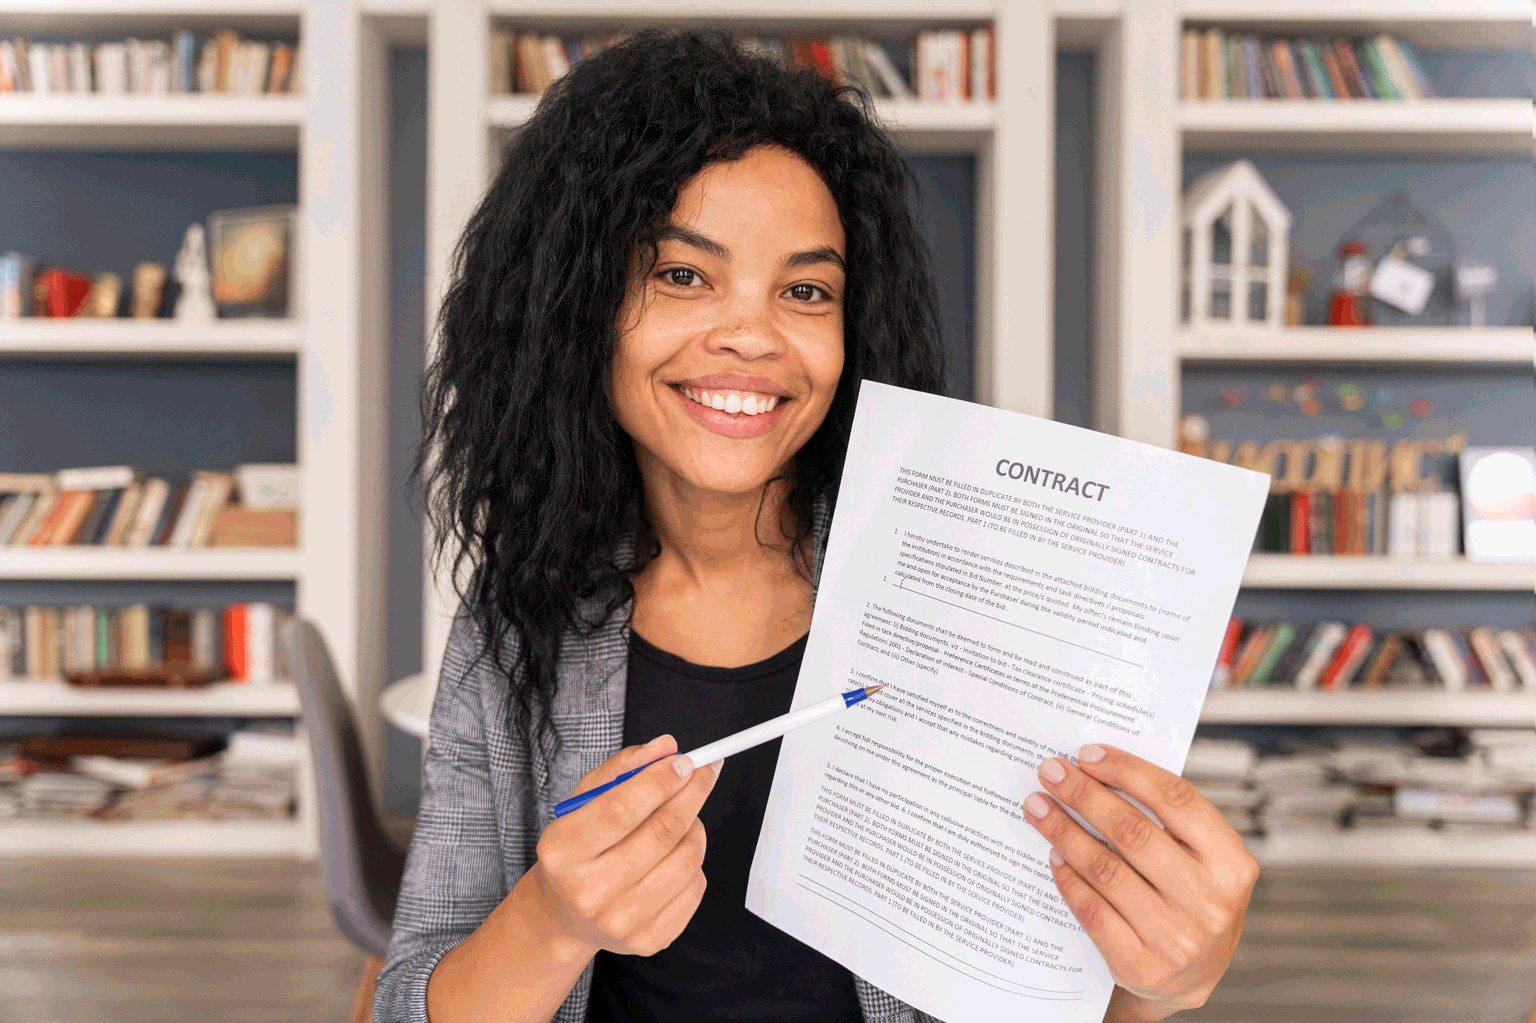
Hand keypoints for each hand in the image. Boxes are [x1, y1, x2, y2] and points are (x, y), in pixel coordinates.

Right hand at [520, 735, 720, 959]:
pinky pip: (696, 888)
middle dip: (691, 794)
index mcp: (562, 851)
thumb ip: (624, 768)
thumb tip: (666, 747)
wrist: (567, 915)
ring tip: (685, 819)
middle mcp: (587, 892)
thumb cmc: (581, 847)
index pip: (620, 809)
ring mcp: (619, 922)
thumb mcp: (585, 801)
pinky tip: (676, 855)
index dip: (660, 781)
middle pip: (661, 833)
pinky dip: (695, 863)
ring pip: (686, 860)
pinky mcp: (647, 941)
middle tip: (705, 772)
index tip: (685, 761)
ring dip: (695, 828)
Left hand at [1022, 743, 1257, 1021]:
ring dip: (1064, 831)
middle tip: (1052, 772)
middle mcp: (1209, 902)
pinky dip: (1068, 878)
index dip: (1128, 771)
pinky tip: (1054, 854)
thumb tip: (1098, 770)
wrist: (1191, 977)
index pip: (1177, 800)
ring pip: (1106, 869)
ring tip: (1039, 807)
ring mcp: (1177, 938)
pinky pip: (1092, 910)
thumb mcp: (1201, 860)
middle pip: (1133, 832)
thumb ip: (1166, 821)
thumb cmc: (1190, 901)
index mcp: (1231, 864)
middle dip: (1085, 795)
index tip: (1088, 754)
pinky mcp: (1141, 965)